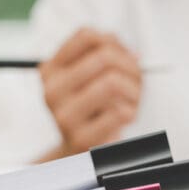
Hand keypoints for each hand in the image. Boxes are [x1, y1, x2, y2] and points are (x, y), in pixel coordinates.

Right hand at [37, 28, 141, 161]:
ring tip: (133, 100)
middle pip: (104, 57)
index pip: (86, 35)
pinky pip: (120, 112)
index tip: (125, 56)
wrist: (83, 153)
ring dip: (133, 90)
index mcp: (50, 70)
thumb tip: (130, 53)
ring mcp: (63, 116)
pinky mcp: (81, 138)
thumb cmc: (95, 109)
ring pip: (112, 82)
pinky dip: (131, 112)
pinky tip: (127, 117)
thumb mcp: (94, 77)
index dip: (115, 42)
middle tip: (138, 80)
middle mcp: (51, 91)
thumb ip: (106, 54)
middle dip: (131, 67)